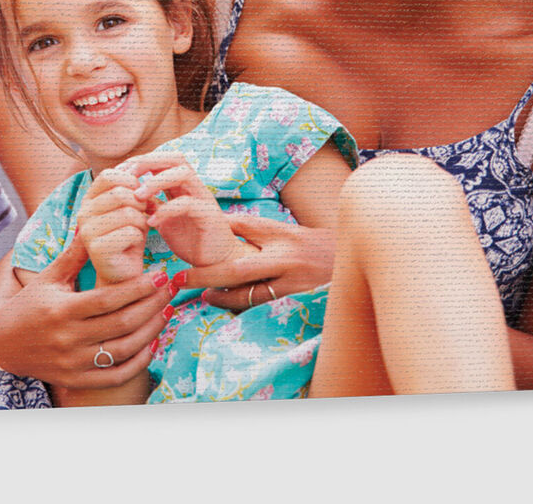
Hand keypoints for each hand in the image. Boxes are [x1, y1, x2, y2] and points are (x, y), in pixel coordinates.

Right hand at [0, 236, 173, 389]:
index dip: (139, 288)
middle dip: (152, 305)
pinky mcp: (76, 380)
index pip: (108, 299)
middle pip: (121, 324)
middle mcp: (68, 338)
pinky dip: (137, 363)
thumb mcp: (50, 277)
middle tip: (172, 289)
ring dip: (151, 331)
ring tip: (168, 311)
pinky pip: (114, 376)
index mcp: (62, 310)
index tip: (161, 274)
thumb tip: (94, 223)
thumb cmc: (30, 302)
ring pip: (123, 350)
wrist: (3, 342)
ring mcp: (73, 362)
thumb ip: (75, 254)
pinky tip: (153, 343)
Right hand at [77, 167, 147, 283]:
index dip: (131, 181)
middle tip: (143, 217)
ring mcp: (87, 231)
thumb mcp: (132, 207)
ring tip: (138, 232)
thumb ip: (133, 187)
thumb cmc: (129, 237)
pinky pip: (130, 232)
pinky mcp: (96, 249)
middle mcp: (83, 212)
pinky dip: (140, 238)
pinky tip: (133, 246)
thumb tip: (141, 165)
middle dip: (140, 204)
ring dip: (142, 222)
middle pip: (120, 193)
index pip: (109, 175)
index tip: (141, 195)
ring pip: (128, 213)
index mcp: (89, 199)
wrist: (124, 273)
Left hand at [123, 152, 243, 267]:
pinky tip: (151, 223)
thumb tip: (129, 195)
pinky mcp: (209, 216)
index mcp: (183, 186)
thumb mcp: (165, 220)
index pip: (164, 160)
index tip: (120, 173)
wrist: (217, 262)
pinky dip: (167, 210)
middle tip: (127, 175)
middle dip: (149, 161)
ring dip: (157, 181)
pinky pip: (188, 204)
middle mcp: (195, 188)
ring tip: (137, 197)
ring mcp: (204, 199)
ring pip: (184, 174)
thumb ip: (152, 206)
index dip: (141, 161)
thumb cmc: (191, 240)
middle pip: (175, 158)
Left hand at [178, 214, 335, 310]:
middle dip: (205, 273)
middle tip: (180, 278)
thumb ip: (256, 231)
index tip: (186, 239)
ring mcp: (291, 281)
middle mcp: (285, 256)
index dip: (210, 232)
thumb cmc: (313, 245)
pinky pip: (262, 305)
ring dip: (221, 296)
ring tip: (203, 294)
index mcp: (280, 232)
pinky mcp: (296, 299)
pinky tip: (225, 303)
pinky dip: (241, 306)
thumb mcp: (287, 231)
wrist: (352, 258)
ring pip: (247, 293)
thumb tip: (218, 226)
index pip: (240, 227)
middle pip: (237, 266)